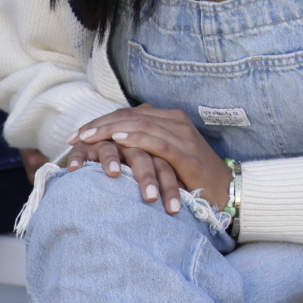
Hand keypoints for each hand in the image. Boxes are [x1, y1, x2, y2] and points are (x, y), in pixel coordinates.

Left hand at [64, 107, 230, 218]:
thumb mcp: (166, 156)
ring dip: (110, 129)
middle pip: (130, 115)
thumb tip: (111, 150)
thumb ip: (146, 146)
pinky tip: (118, 140)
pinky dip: (136, 138)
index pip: (128, 113)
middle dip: (99, 125)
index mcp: (170, 119)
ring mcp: (183, 136)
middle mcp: (176, 122)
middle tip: (75, 136)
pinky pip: (156, 142)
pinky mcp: (186, 154)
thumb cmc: (192, 176)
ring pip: (140, 124)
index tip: (77, 134)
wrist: (226, 189)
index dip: (100, 121)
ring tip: (88, 137)